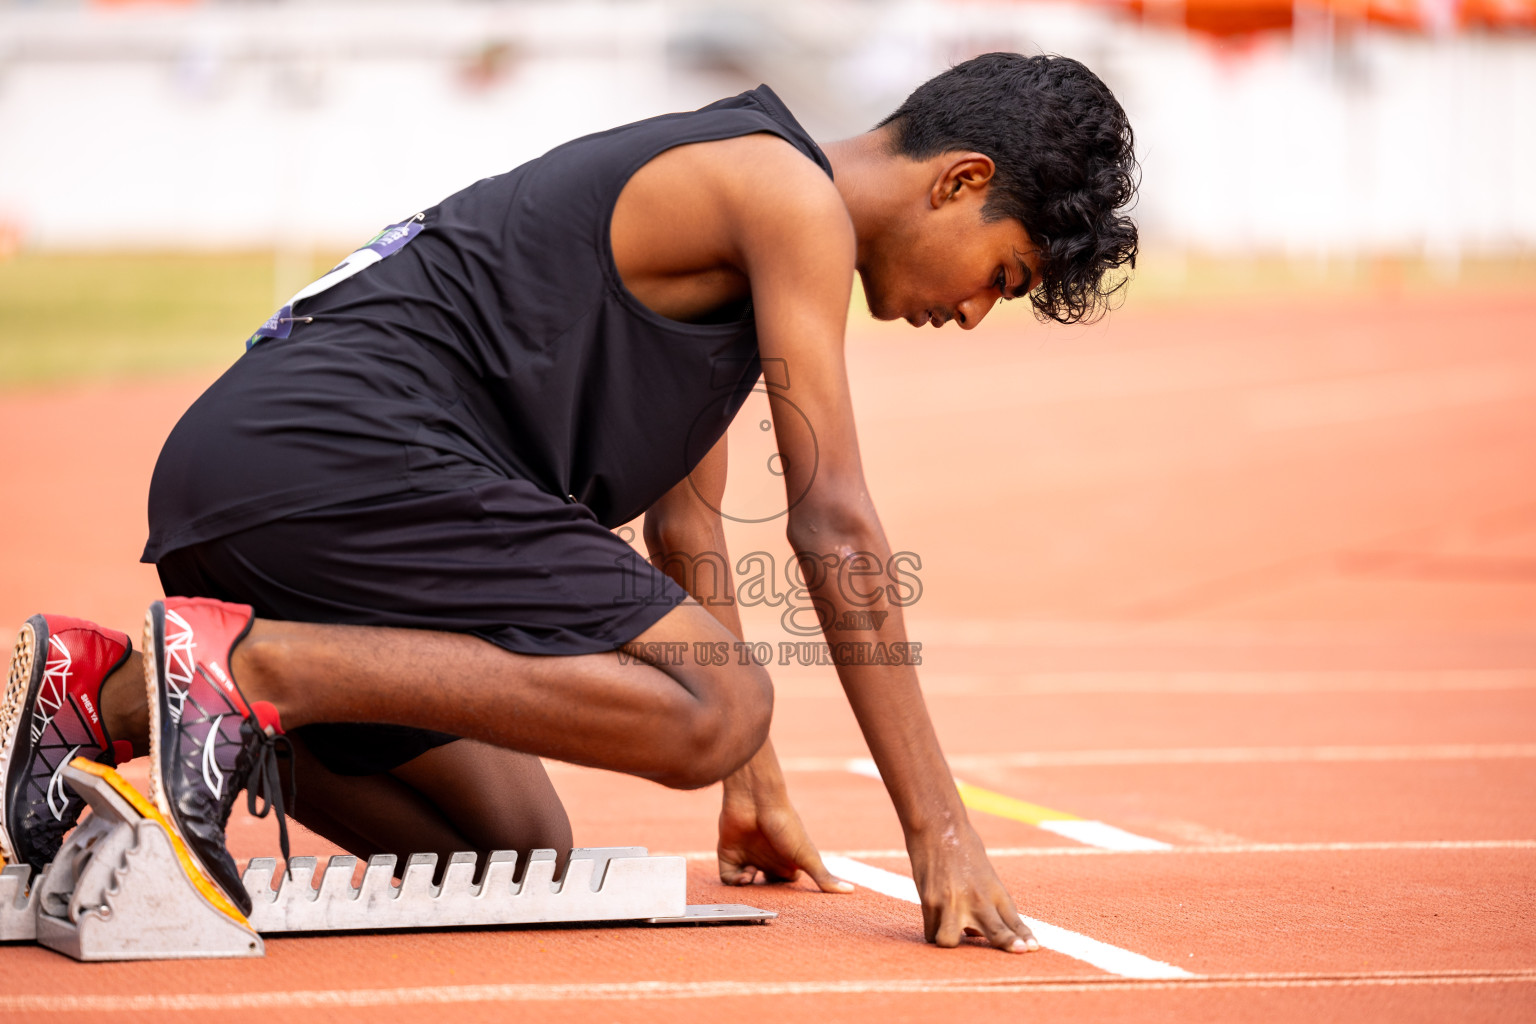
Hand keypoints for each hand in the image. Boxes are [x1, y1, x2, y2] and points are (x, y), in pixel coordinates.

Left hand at [718, 775, 852, 892]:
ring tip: (754, 879)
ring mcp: (747, 857)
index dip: (786, 896)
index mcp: (786, 861)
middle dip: (764, 896)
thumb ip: (824, 877)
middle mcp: (766, 860)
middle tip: (766, 897)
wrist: (756, 800)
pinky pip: (728, 877)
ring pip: (745, 885)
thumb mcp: (807, 855)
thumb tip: (850, 892)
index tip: (788, 904)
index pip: (786, 885)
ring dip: (748, 889)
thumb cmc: (785, 825)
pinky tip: (745, 876)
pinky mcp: (729, 854)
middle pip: (764, 888)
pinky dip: (734, 881)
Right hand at [908, 820, 1038, 952]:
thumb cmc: (962, 846)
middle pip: (996, 931)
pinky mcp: (929, 901)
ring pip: (950, 941)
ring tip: (950, 931)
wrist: (937, 826)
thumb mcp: (983, 874)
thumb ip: (985, 904)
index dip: (1022, 936)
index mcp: (993, 890)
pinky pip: (931, 931)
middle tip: (1019, 951)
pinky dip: (933, 930)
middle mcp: (975, 898)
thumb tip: (974, 932)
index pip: (1013, 919)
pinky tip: (934, 920)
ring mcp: (951, 902)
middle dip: (1007, 944)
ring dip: (951, 940)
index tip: (1032, 948)